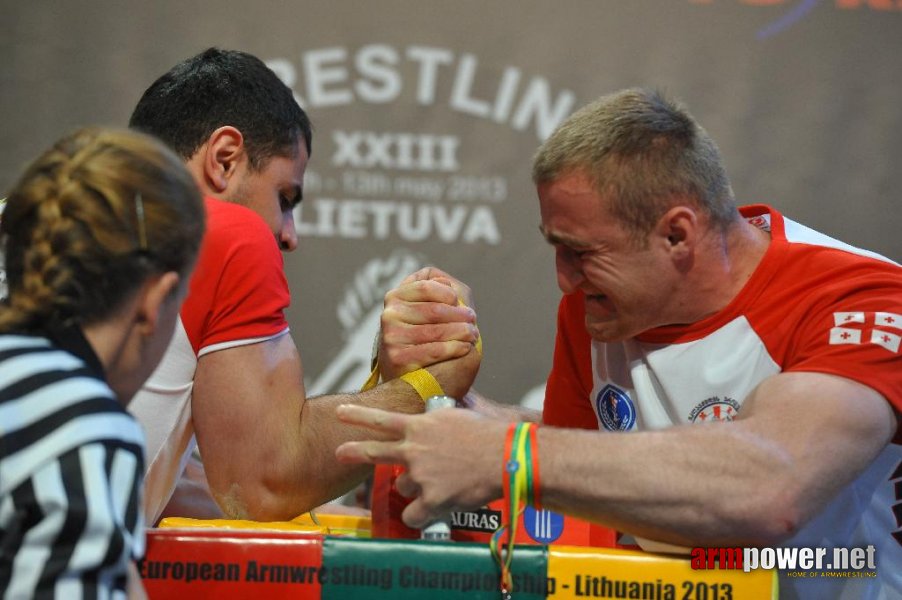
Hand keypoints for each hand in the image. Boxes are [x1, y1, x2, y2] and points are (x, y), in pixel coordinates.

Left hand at [335, 404, 505, 528]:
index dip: (358, 416)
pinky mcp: (430, 499)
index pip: (382, 419)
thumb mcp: (457, 418)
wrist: (506, 457)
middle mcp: (414, 449)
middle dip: (354, 451)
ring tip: (443, 482)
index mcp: (421, 427)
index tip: (340, 413)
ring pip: (403, 486)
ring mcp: (420, 475)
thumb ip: (435, 424)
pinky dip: (421, 515)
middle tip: (339, 452)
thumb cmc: (489, 436)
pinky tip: (436, 508)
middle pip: (375, 451)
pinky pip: (414, 515)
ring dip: (415, 487)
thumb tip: (428, 423)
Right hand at [379, 267, 479, 380]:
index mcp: (394, 297)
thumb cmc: (423, 338)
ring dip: (462, 332)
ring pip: (438, 330)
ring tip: (473, 334)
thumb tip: (446, 282)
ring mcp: (391, 337)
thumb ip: (437, 290)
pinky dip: (455, 348)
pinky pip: (435, 350)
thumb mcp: (425, 309)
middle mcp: (389, 315)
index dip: (448, 293)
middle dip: (460, 315)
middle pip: (435, 310)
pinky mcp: (397, 358)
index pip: (426, 286)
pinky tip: (465, 348)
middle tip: (472, 320)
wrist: (410, 379)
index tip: (458, 302)